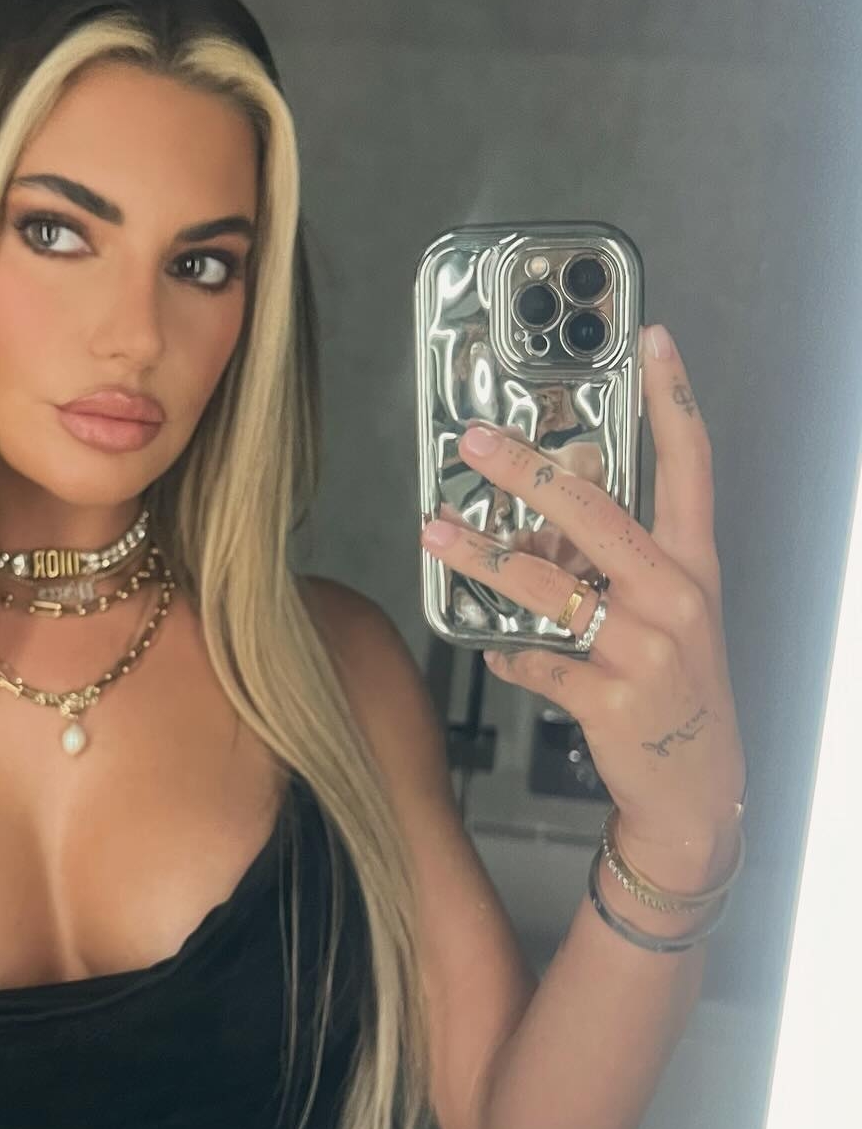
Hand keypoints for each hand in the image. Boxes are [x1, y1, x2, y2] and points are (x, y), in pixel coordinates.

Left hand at [421, 322, 746, 859]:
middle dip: (527, 470)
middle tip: (475, 442)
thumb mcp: (662, 620)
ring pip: (546, 587)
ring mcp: (646, 648)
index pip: (691, 464)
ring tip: (436, 535)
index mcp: (691, 566)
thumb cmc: (672, 693)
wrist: (692, 789)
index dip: (672, 397)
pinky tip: (496, 650)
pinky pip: (533, 661)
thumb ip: (607, 570)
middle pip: (594, 511)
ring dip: (482, 558)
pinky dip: (506, 653)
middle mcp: (675, 596)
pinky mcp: (611, 698)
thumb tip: (534, 529)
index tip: (651, 339)